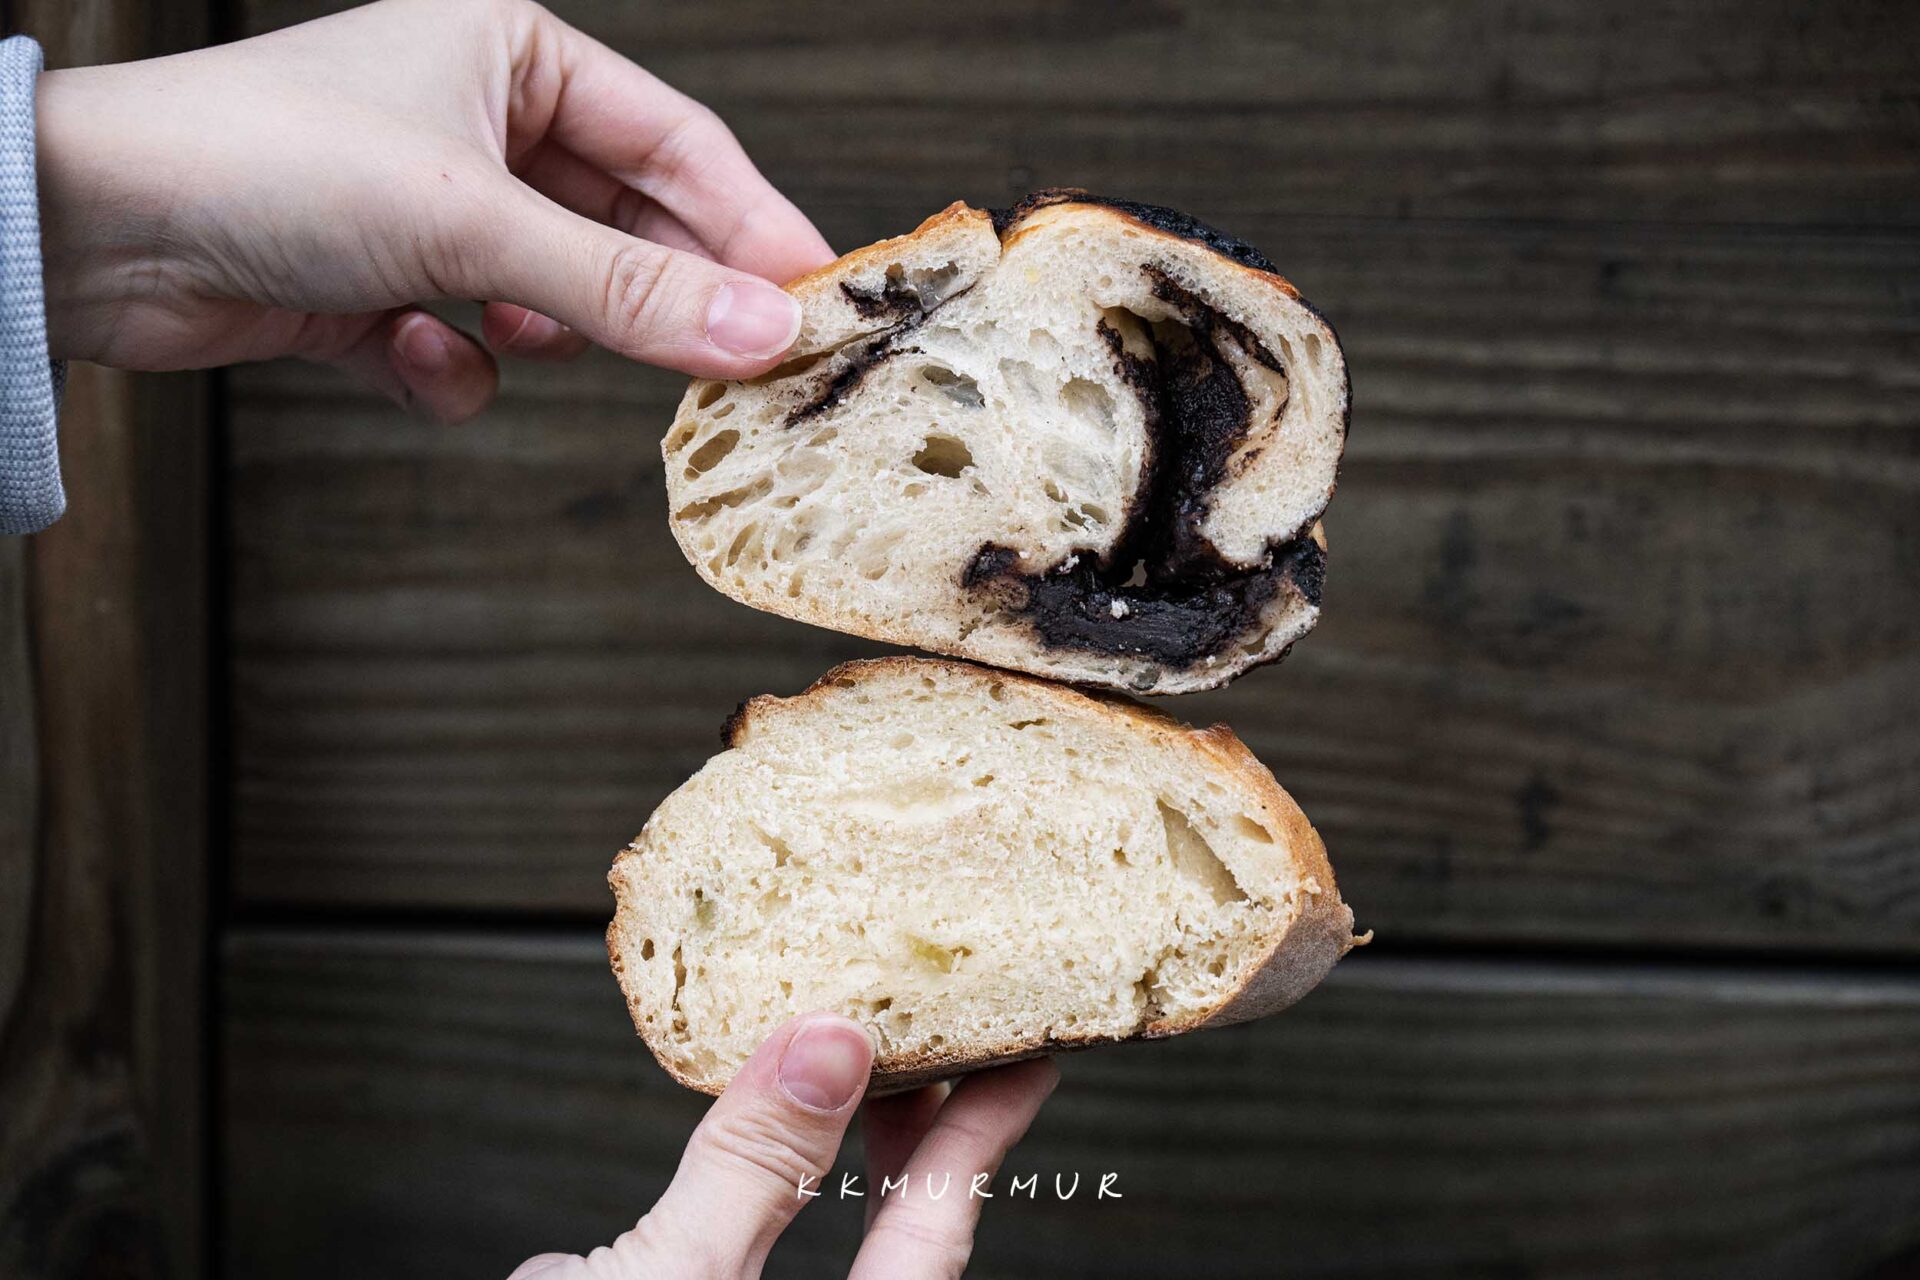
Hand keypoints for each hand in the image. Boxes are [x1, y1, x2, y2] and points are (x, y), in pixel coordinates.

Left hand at [35, 0, 834, 420]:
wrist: (87, 229)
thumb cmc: (267, 160)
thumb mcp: (476, 222)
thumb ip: (628, 287)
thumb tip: (763, 334)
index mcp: (512, 51)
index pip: (678, 144)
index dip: (751, 225)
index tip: (816, 301)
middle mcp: (477, 121)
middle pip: (622, 224)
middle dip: (655, 297)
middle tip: (733, 367)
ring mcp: (427, 206)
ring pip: (552, 292)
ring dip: (541, 329)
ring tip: (515, 332)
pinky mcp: (378, 287)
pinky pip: (468, 344)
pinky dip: (449, 364)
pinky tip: (408, 353)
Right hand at [507, 1013, 1057, 1279]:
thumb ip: (748, 1172)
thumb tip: (829, 1048)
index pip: (934, 1233)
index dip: (984, 1135)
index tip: (1029, 1057)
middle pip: (900, 1246)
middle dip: (915, 1137)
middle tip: (935, 1042)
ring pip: (822, 1255)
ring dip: (833, 1161)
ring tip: (850, 1073)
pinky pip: (748, 1266)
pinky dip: (757, 1199)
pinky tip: (741, 1153)